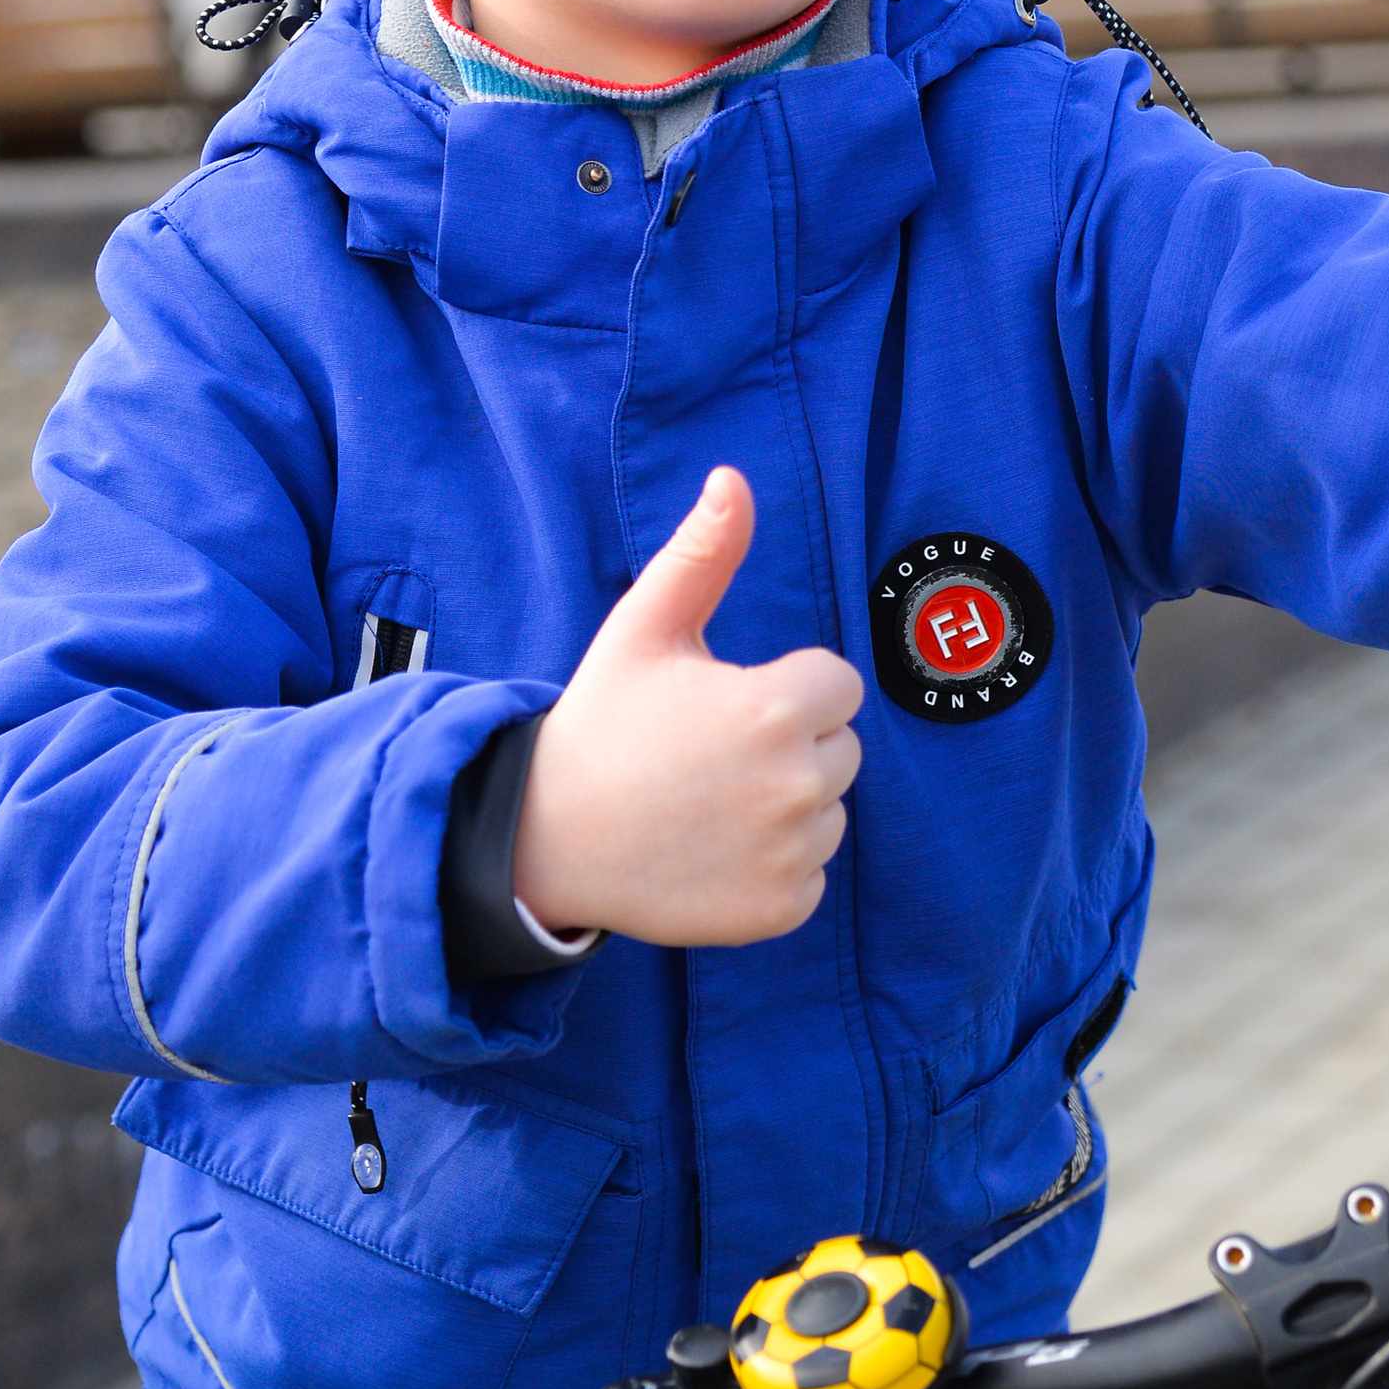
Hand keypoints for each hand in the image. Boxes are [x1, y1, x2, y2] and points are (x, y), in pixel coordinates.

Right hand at [512, 467, 862, 946]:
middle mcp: (795, 784)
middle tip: (710, 755)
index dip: (785, 689)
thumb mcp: (644, 628)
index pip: (836, 685)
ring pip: (829, 811)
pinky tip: (713, 851)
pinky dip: (773, 866)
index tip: (724, 705)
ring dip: (787, 806)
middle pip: (841, 749)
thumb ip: (702, 553)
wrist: (547, 837)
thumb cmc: (603, 721)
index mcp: (775, 708)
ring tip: (708, 802)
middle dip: (791, 745)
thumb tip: (733, 479)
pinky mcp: (780, 909)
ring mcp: (791, 853)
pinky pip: (810, 873)